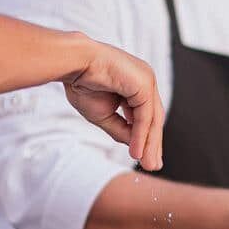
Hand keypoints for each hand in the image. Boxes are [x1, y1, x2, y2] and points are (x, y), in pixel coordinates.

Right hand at [63, 36, 163, 170]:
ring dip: (150, 143)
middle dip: (153, 143)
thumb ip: (120, 129)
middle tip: (154, 165)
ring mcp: (146, 81)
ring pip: (152, 118)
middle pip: (153, 118)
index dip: (145, 137)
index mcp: (135, 84)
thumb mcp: (103, 114)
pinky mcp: (144, 84)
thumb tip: (135, 146)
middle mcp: (144, 81)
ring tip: (148, 163)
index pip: (146, 115)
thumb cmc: (83, 82)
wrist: (74, 63)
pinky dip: (141, 135)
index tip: (144, 157)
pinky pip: (145, 116)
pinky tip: (137, 151)